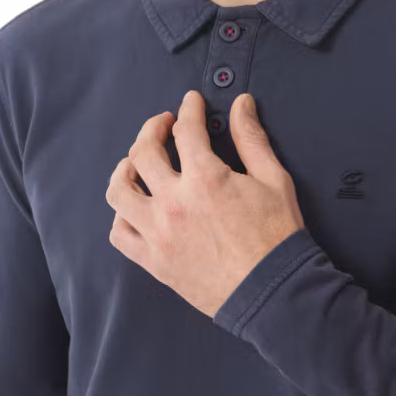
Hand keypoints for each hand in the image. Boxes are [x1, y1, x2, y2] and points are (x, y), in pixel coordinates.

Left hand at [105, 90, 305, 317]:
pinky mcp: (154, 261)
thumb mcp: (273, 179)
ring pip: (119, 191)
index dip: (188, 109)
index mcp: (205, 179)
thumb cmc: (276, 237)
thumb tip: (241, 105)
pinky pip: (120, 233)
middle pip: (143, 152)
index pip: (185, 129)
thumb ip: (252, 138)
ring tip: (136, 162)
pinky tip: (135, 207)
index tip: (190, 102)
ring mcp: (158, 233)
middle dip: (151, 129)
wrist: (271, 293)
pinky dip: (122, 215)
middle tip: (162, 125)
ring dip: (125, 169)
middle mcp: (174, 203)